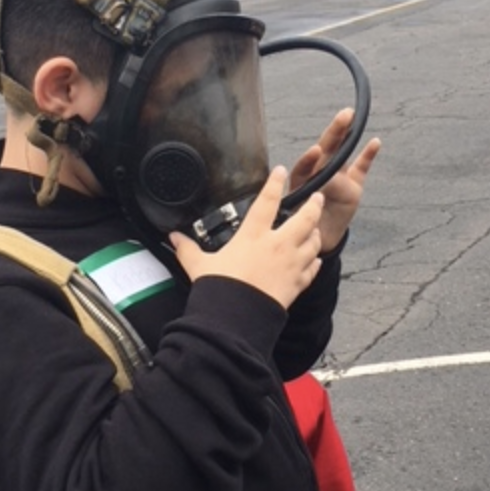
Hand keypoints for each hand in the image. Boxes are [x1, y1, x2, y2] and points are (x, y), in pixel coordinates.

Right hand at [170, 167, 324, 309]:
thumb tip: (174, 238)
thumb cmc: (219, 289)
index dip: (276, 183)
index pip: (267, 201)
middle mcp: (277, 246)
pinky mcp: (297, 284)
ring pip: (314, 242)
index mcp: (253, 235)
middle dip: (314, 205)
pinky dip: (314, 263)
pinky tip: (313, 260)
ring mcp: (291, 264)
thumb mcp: (199, 266)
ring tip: (315, 229)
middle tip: (317, 196)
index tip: (282, 172)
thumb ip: (188, 249)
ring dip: (316, 234)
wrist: (236, 319)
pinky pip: (312, 269)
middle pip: (305, 218)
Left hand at [289, 107, 381, 252]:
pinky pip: (360, 167)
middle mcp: (318, 174)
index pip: (304, 167)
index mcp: (302, 182)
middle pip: (325, 149)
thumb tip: (318, 196)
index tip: (316, 151)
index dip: (309, 159)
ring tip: (352, 117)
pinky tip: (375, 142)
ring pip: (341, 152)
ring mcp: (337, 177)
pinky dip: (368, 155)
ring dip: (346, 134)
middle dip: (333, 132)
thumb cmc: (304, 225)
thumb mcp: (303, 219)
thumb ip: (309, 206)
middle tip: (343, 116)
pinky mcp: (352, 184)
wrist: (319, 237)